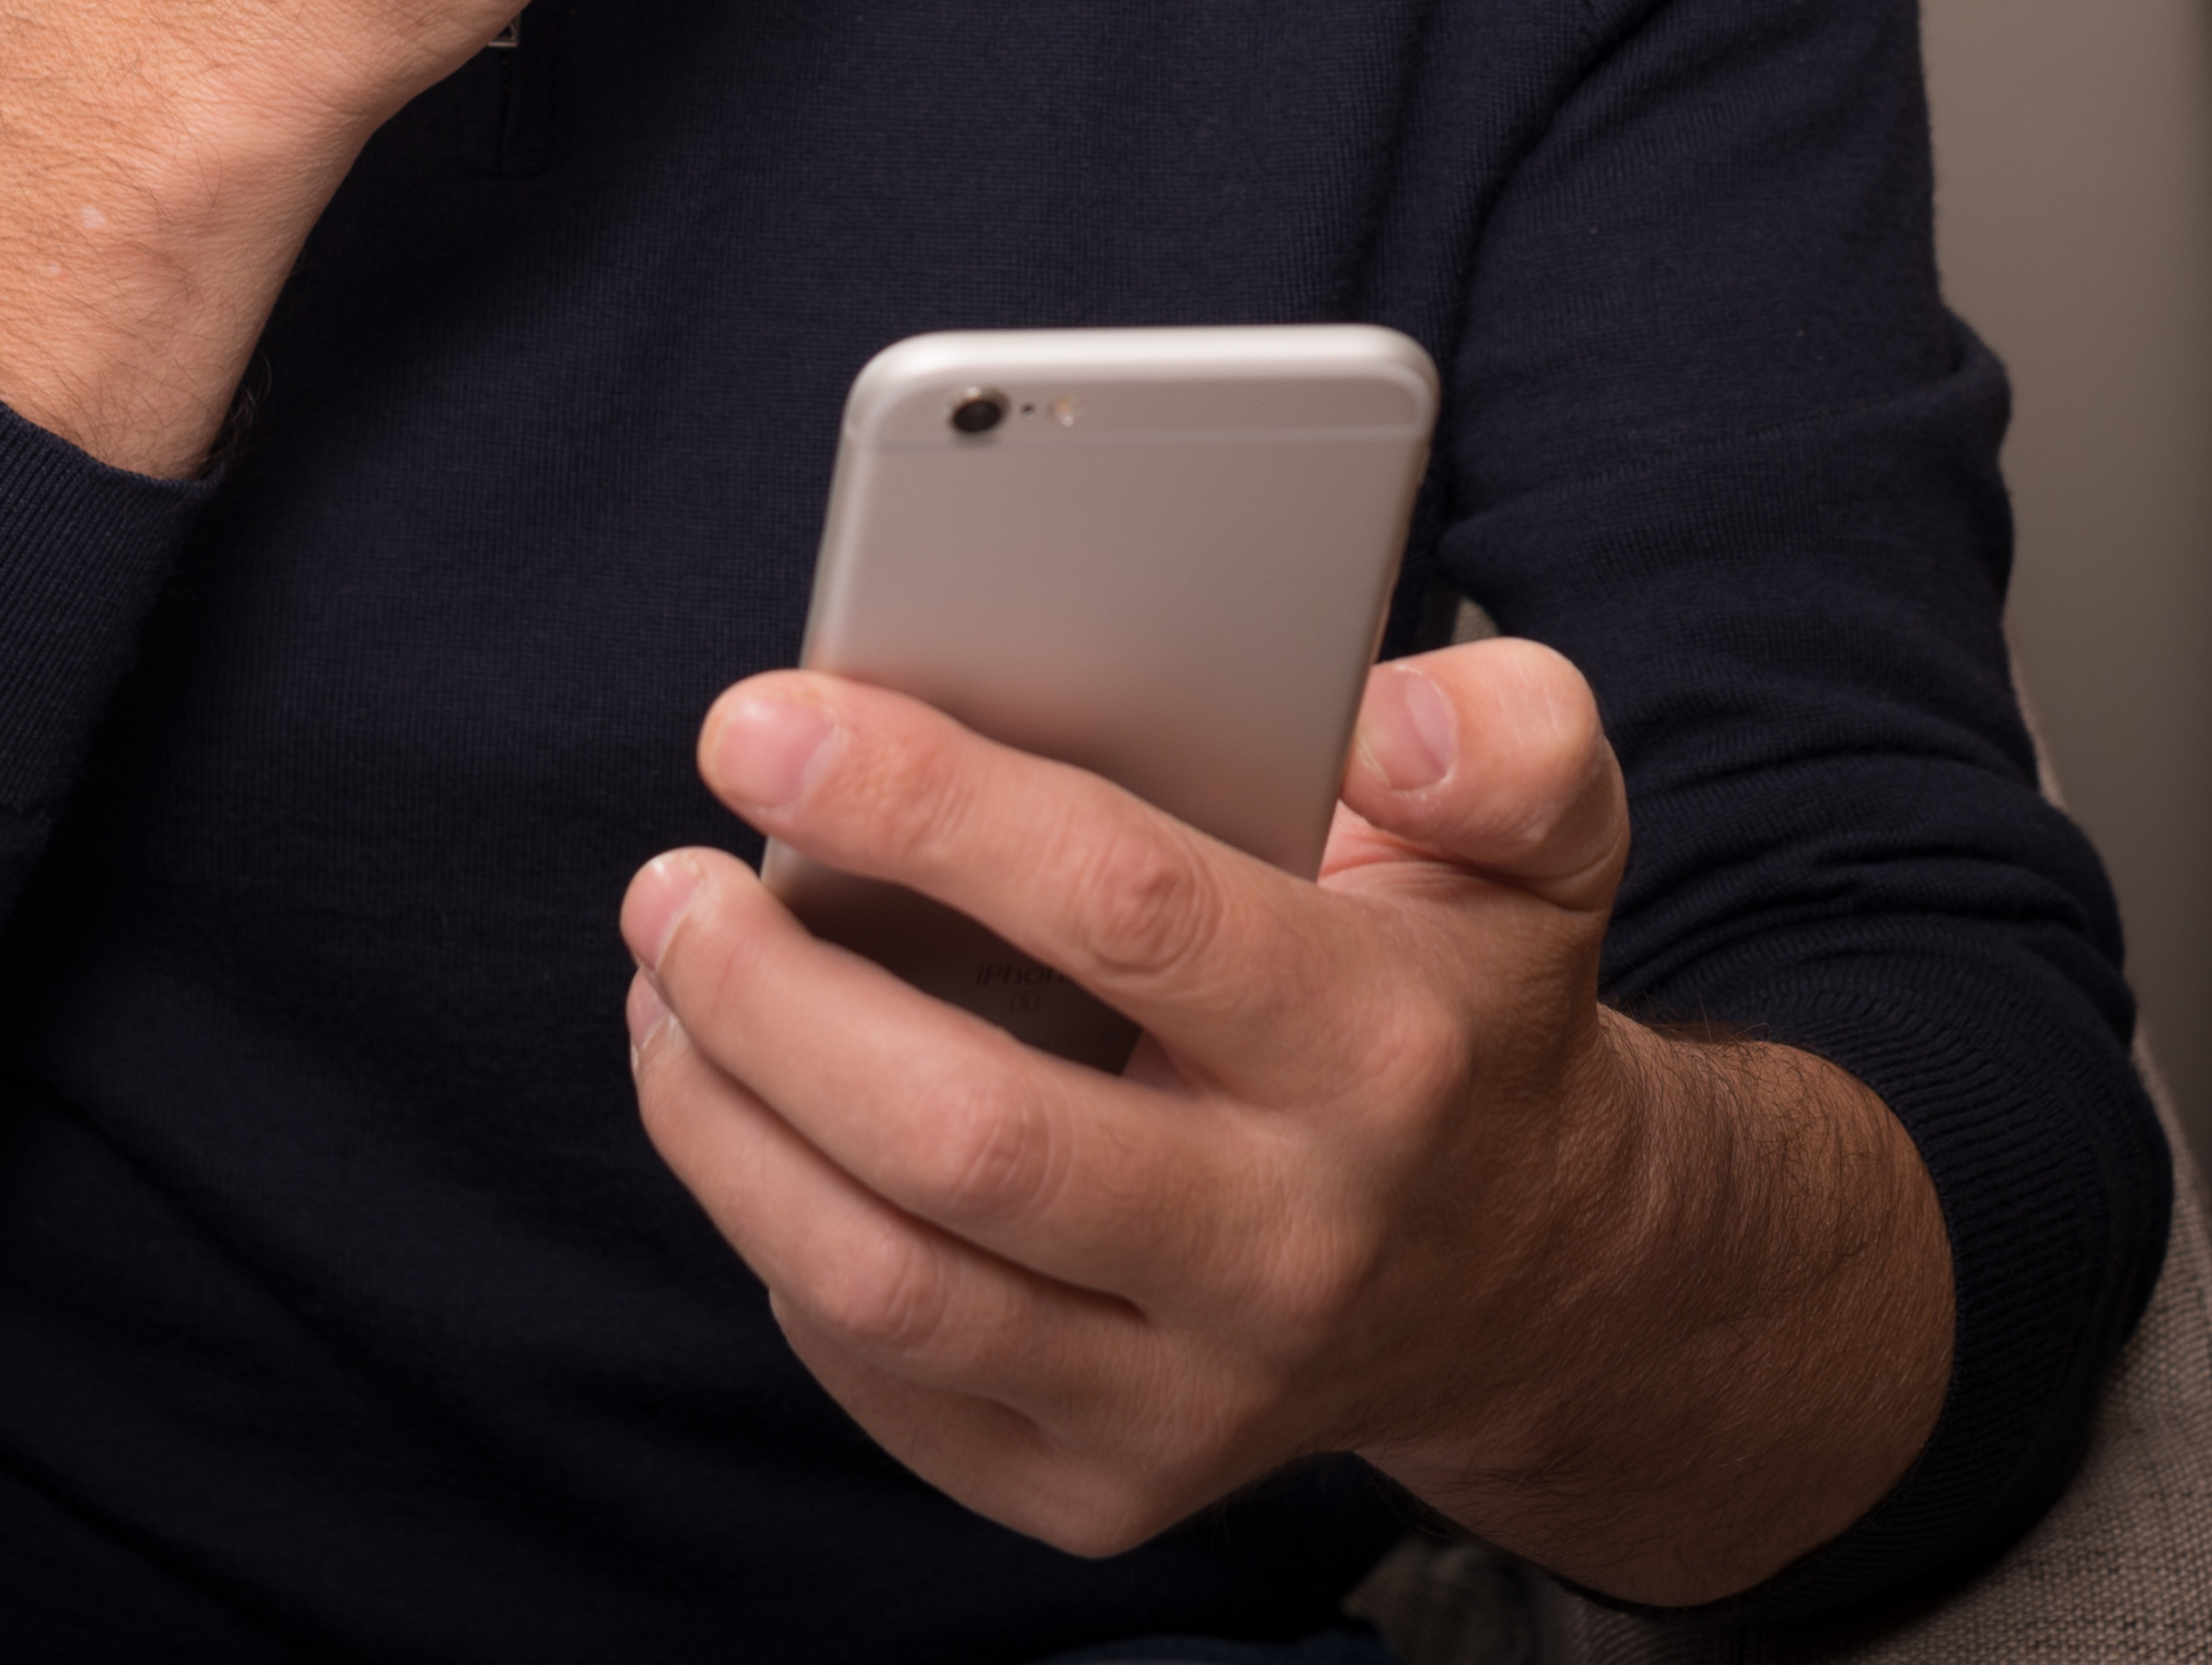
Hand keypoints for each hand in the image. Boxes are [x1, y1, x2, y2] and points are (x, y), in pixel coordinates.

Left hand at [615, 641, 1950, 1600]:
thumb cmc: (1464, 1008)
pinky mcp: (1106, 1491)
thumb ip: (1504, 738)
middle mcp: (1292, 1244)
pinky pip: (884, 1379)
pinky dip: (776, 1241)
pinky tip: (751, 1126)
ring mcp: (1195, 1397)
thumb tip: (1377, 720)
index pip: (1121, 907)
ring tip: (666, 995)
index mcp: (1381, 1050)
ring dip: (723, 1127)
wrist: (1524, 1274)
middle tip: (670, 888)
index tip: (758, 724)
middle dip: (765, 995)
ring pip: (888, 1285)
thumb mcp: (1545, 840)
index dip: (917, 803)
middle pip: (966, 1133)